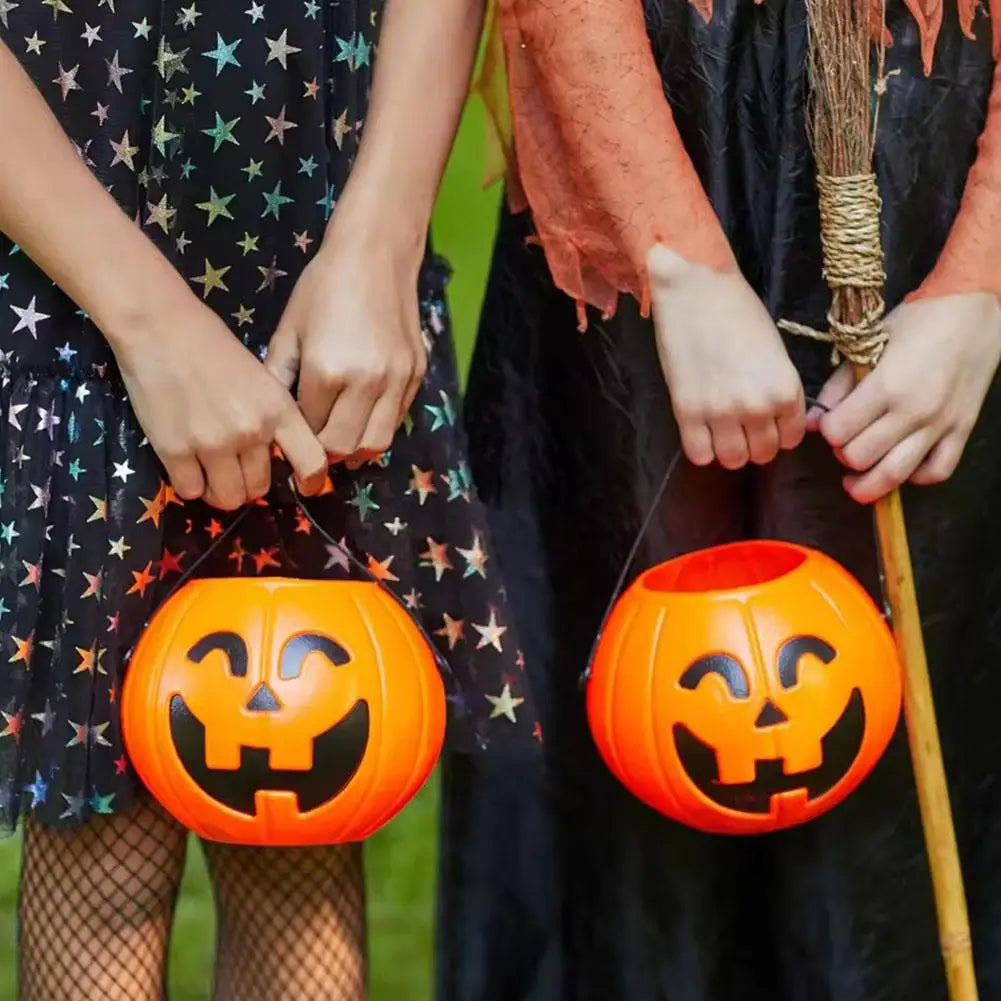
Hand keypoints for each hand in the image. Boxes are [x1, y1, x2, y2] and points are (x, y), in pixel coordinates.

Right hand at [114, 298, 327, 510]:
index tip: (303, 486)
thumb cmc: (213, 348)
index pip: (312, 463)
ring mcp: (213, 443)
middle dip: (249, 483)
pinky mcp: (175, 450)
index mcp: (279, 410)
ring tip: (211, 471)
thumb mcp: (262, 379)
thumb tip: (281, 457)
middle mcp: (251, 431)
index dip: (311, 481)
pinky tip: (187, 465)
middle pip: (259, 488)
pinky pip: (190, 491)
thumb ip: (275, 417)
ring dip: (220, 491)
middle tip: (235, 467)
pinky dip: (190, 484)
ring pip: (227, 498)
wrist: (159, 327)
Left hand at [265, 222, 426, 462]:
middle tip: (314, 444)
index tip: (291, 440)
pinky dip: (377, 427)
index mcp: (325, 372)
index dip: (298, 440)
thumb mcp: (288, 331)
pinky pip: (396, 421)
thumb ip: (278, 379)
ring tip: (340, 437)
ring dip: (355, 449)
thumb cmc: (323, 288)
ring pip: (375, 444)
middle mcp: (365, 382)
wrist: (376, 254)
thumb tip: (270, 420)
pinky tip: (362, 415)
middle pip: (344, 447)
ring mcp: (395, 381)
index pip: (309, 432)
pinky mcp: (416, 375)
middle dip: (325, 453)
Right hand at [649, 245, 805, 468]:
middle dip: (754, 443)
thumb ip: (779, 389)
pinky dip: (702, 448)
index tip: (766, 421)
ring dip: (728, 449)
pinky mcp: (687, 412)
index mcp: (786, 389)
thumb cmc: (738, 310)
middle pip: (763, 454)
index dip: (778, 432)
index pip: (791, 438)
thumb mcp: (775, 351)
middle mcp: (757, 406)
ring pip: (732, 460)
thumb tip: (776, 421)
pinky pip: (699, 455)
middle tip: (742, 425)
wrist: (694, 288)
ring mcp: (720, 412)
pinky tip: (700, 430)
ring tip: (721, 429)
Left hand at [814, 292, 1000, 503]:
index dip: (827, 430)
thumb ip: (839, 386)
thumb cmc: (918, 320)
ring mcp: (941, 424)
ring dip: (868, 483)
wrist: (974, 309)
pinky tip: (900, 466)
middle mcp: (913, 411)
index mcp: (886, 386)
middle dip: (843, 454)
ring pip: (894, 474)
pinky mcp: (963, 430)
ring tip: (855, 480)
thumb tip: (815, 423)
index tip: (831, 422)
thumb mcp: (869, 345)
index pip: (838, 431)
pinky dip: (914, 478)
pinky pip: (936, 472)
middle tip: (844, 442)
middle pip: (860, 457)